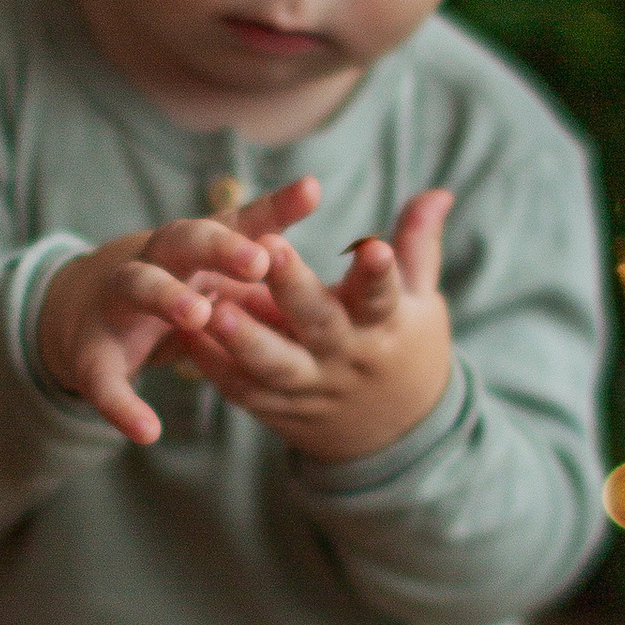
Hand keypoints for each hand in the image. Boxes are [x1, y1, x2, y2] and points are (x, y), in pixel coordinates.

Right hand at [34, 178, 313, 444]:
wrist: (87, 313)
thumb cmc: (175, 281)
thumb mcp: (219, 264)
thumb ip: (263, 236)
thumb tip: (328, 201)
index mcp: (195, 243)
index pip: (237, 217)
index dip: (273, 209)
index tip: (313, 195)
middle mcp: (156, 260)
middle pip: (183, 239)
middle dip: (218, 247)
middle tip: (258, 261)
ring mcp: (118, 301)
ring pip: (138, 285)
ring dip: (166, 296)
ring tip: (198, 315)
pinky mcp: (92, 351)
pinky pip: (103, 376)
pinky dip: (122, 403)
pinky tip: (147, 431)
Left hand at [165, 188, 454, 463]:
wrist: (394, 434)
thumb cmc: (402, 344)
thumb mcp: (420, 298)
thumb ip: (418, 243)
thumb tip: (438, 190)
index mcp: (385, 323)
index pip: (384, 295)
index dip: (380, 273)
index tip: (372, 246)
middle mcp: (346, 356)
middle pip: (320, 324)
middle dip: (293, 288)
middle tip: (267, 247)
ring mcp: (311, 386)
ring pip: (274, 366)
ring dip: (244, 338)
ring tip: (214, 306)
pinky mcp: (279, 409)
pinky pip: (243, 389)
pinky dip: (214, 365)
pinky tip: (186, 332)